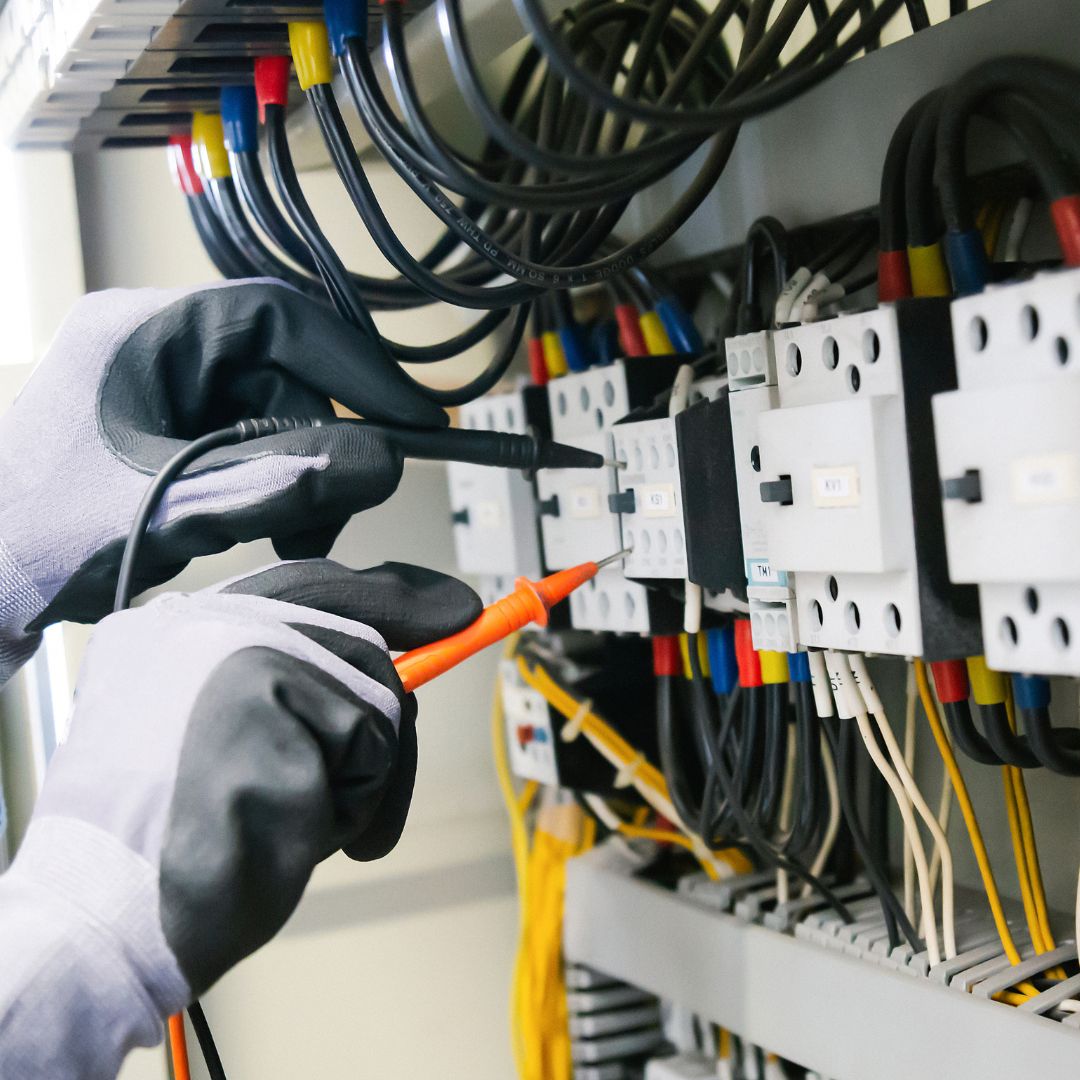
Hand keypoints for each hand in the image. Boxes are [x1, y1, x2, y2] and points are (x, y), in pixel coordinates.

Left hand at [0, 280, 445, 683]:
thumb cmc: (41, 536)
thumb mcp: (173, 505)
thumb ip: (280, 481)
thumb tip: (381, 462)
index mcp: (143, 332)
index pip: (277, 319)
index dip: (355, 364)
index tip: (410, 416)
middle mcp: (157, 349)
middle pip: (284, 375)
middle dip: (320, 447)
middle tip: (332, 514)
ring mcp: (164, 392)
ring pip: (276, 416)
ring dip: (298, 476)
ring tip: (289, 536)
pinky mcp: (171, 432)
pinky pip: (252, 445)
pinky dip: (274, 488)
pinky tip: (265, 527)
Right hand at [8, 560, 479, 1035]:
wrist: (108, 924)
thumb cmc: (172, 853)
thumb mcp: (218, 749)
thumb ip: (284, 695)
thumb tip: (391, 673)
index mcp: (171, 633)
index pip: (302, 587)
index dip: (388, 597)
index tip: (453, 608)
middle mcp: (197, 620)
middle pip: (355, 631)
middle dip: (396, 700)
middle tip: (428, 694)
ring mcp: (231, 648)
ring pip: (376, 692)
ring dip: (364, 778)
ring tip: (296, 820)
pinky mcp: (266, 689)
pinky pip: (371, 743)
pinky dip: (360, 804)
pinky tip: (293, 830)